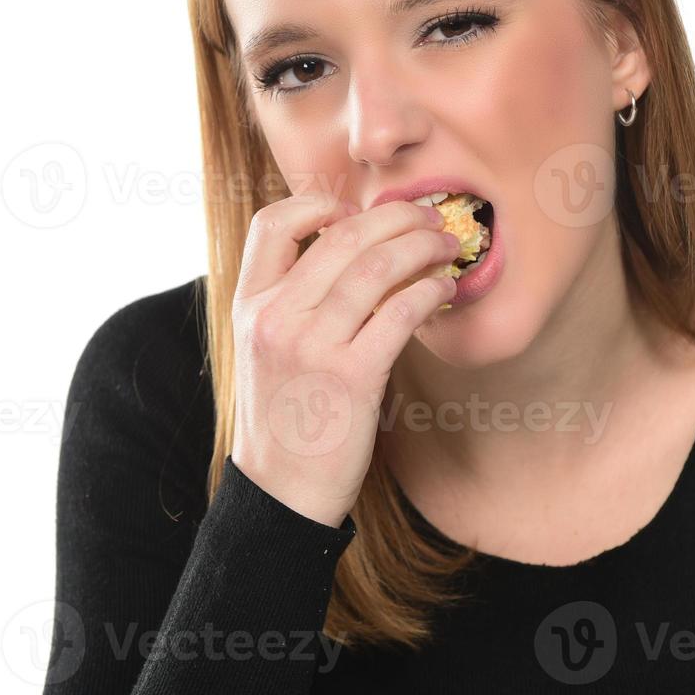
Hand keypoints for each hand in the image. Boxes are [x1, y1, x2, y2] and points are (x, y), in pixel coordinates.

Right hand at [229, 190, 461, 526]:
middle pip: (341, 237)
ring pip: (376, 267)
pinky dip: (429, 292)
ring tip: (445, 246)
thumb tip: (353, 247)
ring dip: (422, 247)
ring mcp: (311, 347)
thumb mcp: (265, 347)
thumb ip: (293, 298)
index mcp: (249, 305)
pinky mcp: (351, 378)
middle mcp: (274, 318)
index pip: (271, 224)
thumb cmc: (286, 414)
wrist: (282, 490)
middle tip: (427, 217)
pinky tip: (444, 288)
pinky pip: (400, 314)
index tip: (354, 210)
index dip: (316, 204)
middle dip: (395, 218)